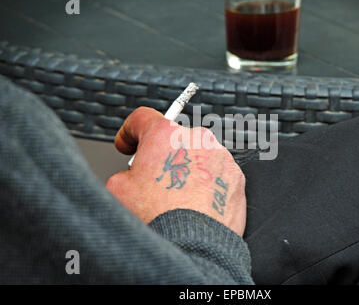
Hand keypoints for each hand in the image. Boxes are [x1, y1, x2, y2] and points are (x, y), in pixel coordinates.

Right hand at [105, 107, 246, 235]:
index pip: (143, 118)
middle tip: (153, 180)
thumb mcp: (118, 190)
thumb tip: (131, 176)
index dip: (130, 131)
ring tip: (177, 197)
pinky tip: (195, 203)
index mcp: (165, 135)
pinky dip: (205, 183)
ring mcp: (220, 157)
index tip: (129, 145)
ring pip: (197, 156)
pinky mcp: (236, 177)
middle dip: (161, 156)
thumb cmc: (159, 218)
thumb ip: (124, 172)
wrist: (194, 246)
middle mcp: (197, 139)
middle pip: (173, 139)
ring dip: (186, 169)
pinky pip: (215, 174)